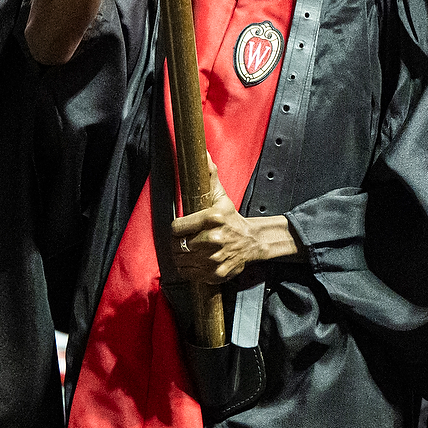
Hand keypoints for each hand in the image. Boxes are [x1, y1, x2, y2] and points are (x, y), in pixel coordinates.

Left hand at [169, 159, 300, 282]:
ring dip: (182, 256)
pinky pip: (190, 274)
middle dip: (178, 243)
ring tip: (191, 250)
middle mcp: (214, 239)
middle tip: (186, 240)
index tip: (182, 228)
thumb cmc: (231, 218)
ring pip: (181, 261)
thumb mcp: (221, 197)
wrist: (252, 242)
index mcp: (212, 218)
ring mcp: (215, 258)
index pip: (176, 228)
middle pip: (178, 245)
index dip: (177, 229)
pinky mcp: (216, 274)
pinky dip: (190, 269)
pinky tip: (197, 261)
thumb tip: (204, 153)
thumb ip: (209, 175)